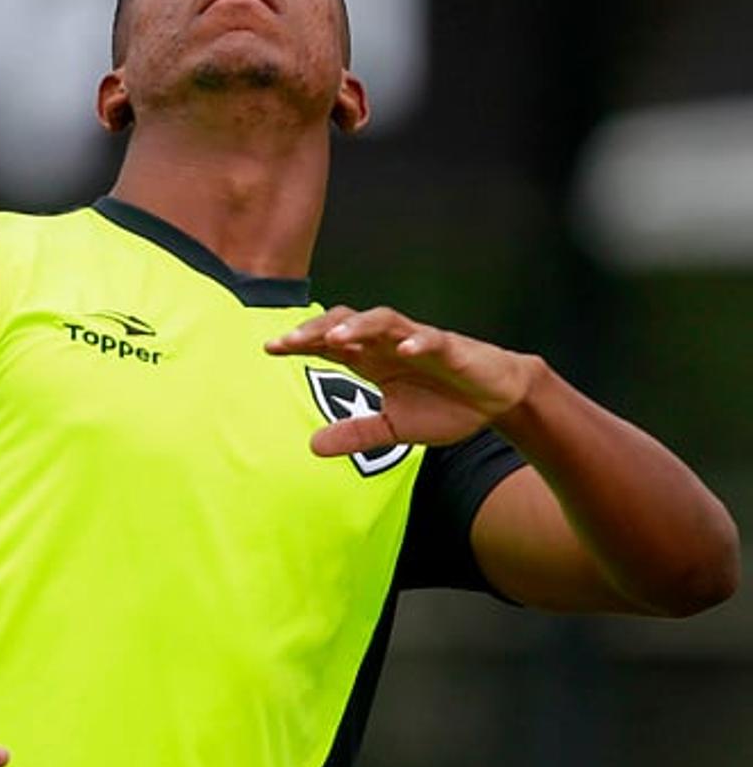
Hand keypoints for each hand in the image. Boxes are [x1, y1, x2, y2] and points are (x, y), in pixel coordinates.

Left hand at [265, 305, 543, 457]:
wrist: (496, 400)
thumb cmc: (444, 406)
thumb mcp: (393, 428)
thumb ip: (355, 433)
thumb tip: (312, 446)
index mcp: (372, 359)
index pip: (329, 343)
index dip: (300, 342)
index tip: (270, 348)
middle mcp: (389, 344)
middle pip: (346, 323)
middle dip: (317, 329)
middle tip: (288, 341)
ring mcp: (419, 341)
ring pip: (383, 320)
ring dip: (360, 327)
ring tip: (337, 338)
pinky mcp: (452, 348)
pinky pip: (433, 339)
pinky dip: (420, 341)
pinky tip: (407, 349)